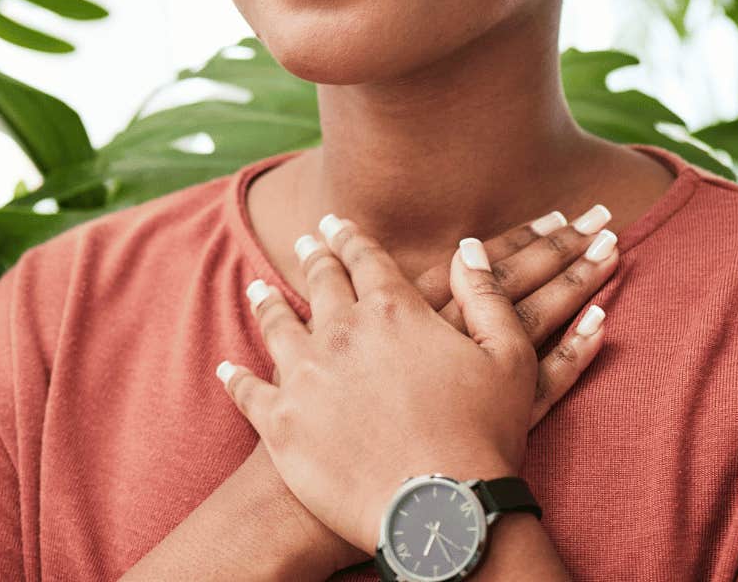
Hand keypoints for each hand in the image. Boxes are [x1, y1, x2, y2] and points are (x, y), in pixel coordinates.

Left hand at [218, 212, 615, 560]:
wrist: (437, 512)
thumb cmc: (483, 438)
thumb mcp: (508, 358)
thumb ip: (487, 296)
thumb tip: (467, 248)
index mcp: (394, 310)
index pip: (366, 260)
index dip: (351, 239)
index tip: (338, 224)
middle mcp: (341, 332)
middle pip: (320, 284)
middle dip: (314, 258)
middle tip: (306, 242)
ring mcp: (305, 376)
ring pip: (277, 327)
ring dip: (268, 305)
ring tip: (258, 290)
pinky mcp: (280, 423)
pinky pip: (249, 392)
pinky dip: (236, 379)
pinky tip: (228, 370)